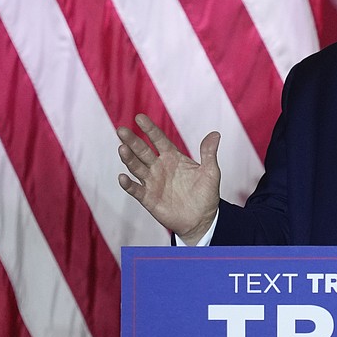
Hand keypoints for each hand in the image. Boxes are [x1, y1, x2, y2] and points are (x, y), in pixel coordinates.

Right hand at [117, 114, 220, 244]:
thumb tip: (215, 134)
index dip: (150, 129)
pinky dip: (128, 184)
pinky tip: (123, 177)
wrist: (202, 219)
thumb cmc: (206, 194)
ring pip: (137, 167)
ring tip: (122, 148)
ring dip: (129, 158)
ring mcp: (152, 182)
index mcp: (173, 157)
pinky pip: (136, 190)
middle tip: (121, 130)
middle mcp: (160, 167)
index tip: (140, 117)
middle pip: (143, 151)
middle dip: (132, 141)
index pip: (159, 140)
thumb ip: (209, 153)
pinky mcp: (148, 198)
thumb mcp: (211, 172)